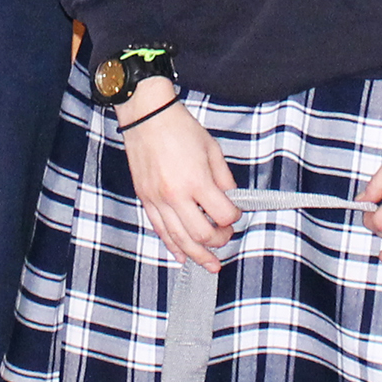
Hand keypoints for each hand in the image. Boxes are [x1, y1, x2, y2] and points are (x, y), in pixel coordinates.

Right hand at [118, 85, 240, 271]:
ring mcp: (158, 200)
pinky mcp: (146, 199)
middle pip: (201, 235)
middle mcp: (176, 195)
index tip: (236, 214)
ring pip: (179, 239)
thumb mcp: (212, 149)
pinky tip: (182, 255)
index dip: (234, 219)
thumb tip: (230, 199)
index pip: (222, 215)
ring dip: (197, 255)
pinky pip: (159, 230)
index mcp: (196, 181)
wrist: (147, 116)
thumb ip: (224, 179)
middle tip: (226, 238)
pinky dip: (172, 246)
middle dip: (218, 241)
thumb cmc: (179, 128)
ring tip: (210, 264)